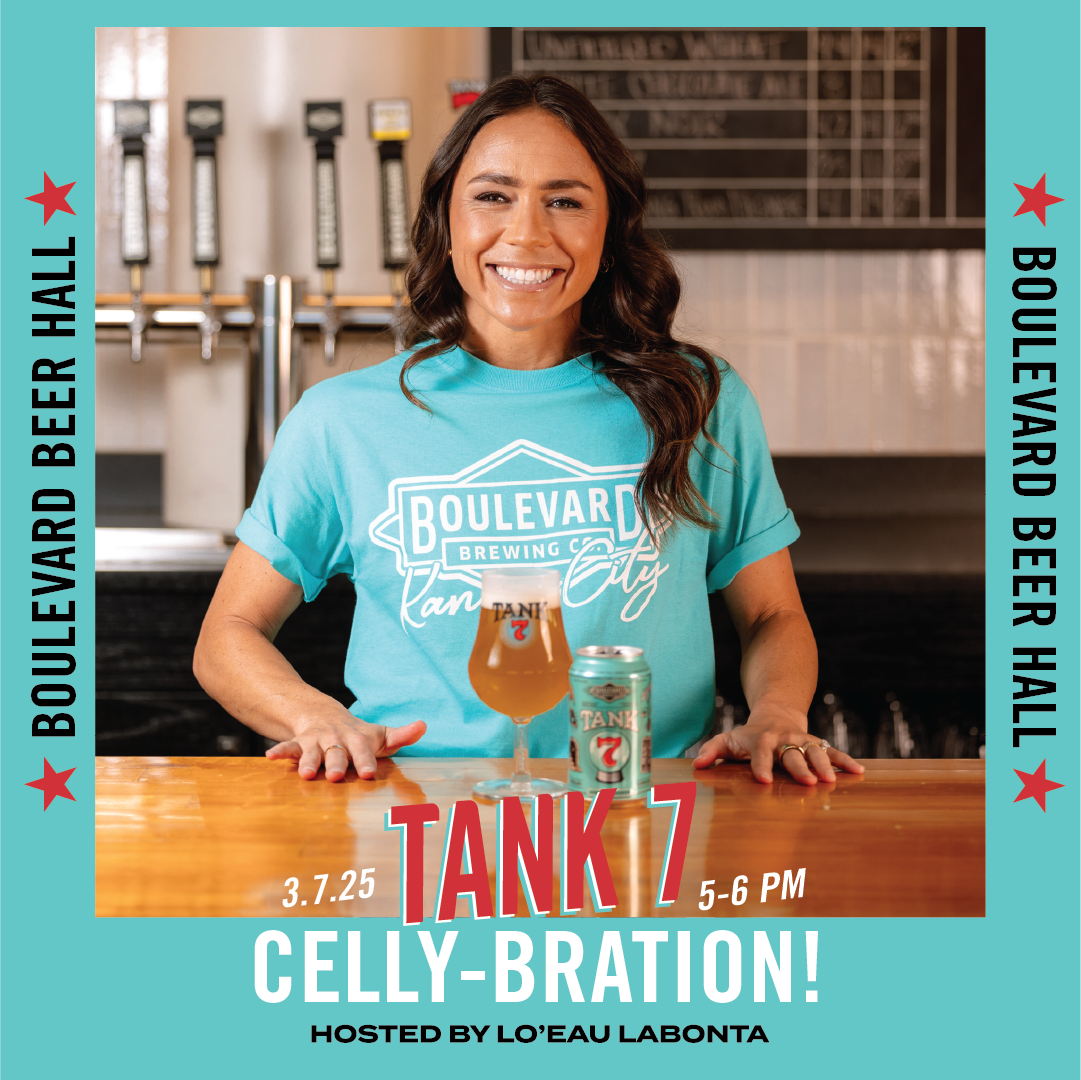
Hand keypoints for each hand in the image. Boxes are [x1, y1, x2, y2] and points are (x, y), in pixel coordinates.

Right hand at [265, 708, 426, 781]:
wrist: (325, 715)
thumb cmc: (358, 735)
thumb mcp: (380, 735)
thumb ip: (401, 735)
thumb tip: (423, 725)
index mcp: (358, 739)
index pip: (364, 752)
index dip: (365, 761)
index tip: (368, 774)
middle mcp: (337, 739)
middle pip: (337, 753)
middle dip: (336, 764)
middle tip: (335, 777)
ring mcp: (317, 741)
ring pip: (313, 752)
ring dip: (309, 762)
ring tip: (306, 774)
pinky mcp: (299, 743)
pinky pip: (289, 747)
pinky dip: (280, 751)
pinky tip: (271, 758)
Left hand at [692, 702, 863, 785]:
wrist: (776, 715)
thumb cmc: (749, 736)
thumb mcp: (728, 740)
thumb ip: (712, 750)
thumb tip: (696, 765)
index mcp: (761, 739)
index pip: (760, 752)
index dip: (761, 766)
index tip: (764, 781)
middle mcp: (784, 739)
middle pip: (792, 752)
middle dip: (799, 767)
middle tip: (808, 782)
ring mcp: (803, 740)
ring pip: (815, 751)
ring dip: (824, 765)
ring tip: (831, 780)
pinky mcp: (818, 743)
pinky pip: (834, 752)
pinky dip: (845, 761)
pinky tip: (858, 773)